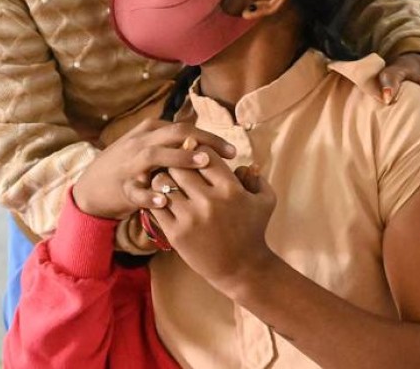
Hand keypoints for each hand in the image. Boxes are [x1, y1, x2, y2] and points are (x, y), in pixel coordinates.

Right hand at [73, 120, 237, 219]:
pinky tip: (166, 200)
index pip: (185, 128)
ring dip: (180, 157)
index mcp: (150, 131)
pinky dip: (150, 194)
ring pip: (155, 154)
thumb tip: (209, 147)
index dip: (210, 138)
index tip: (233, 151)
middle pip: (175, 134)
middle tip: (228, 154)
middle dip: (204, 141)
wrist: (90, 189)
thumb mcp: (150, 151)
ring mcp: (129, 163)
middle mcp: (140, 142)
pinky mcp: (121, 187)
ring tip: (203, 163)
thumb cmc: (130, 169)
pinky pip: (136, 190)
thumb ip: (175, 147)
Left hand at [149, 152, 277, 292]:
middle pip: (180, 165)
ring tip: (165, 180)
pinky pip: (156, 206)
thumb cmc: (254, 231)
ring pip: (163, 183)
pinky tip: (159, 199)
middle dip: (177, 161)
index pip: (205, 155)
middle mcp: (209, 200)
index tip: (194, 152)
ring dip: (162, 178)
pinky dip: (154, 199)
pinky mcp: (176, 233)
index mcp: (231, 188)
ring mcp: (190, 217)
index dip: (198, 150)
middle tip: (175, 163)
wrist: (241, 268)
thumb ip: (257, 178)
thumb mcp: (265, 201)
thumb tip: (245, 163)